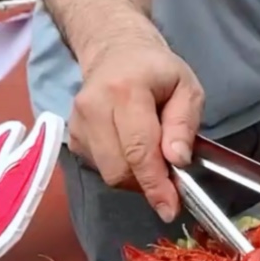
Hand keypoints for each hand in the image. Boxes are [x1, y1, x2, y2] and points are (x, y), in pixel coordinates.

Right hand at [68, 30, 203, 221]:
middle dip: (147, 183)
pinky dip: (121, 169)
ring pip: (108, 173)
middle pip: (118, 168)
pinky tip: (131, 150)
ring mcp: (77, 122)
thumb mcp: (187, 88)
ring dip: (135, 177)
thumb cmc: (157, 71)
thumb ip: (184, 124)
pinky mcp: (72, 136)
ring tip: (152, 157)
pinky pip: (99, 168)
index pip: (138, 149)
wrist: (115, 52)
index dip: (155, 184)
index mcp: (125, 91)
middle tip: (170, 179)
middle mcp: (93, 107)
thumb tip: (177, 161)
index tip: (169, 208)